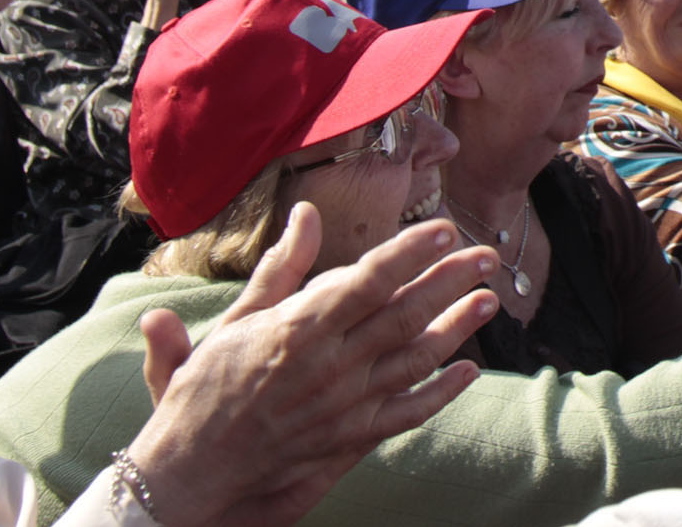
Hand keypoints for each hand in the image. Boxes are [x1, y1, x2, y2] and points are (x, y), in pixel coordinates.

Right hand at [130, 204, 500, 526]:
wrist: (192, 467)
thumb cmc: (208, 386)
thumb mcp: (237, 319)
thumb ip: (281, 267)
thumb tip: (306, 213)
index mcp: (300, 328)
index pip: (368, 281)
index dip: (410, 252)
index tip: (443, 228)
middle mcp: (330, 365)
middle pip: (404, 315)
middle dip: (451, 281)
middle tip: (485, 256)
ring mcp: (345, 404)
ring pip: (415, 360)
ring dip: (457, 328)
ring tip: (489, 300)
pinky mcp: (350, 436)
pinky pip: (407, 413)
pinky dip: (442, 393)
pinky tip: (468, 370)